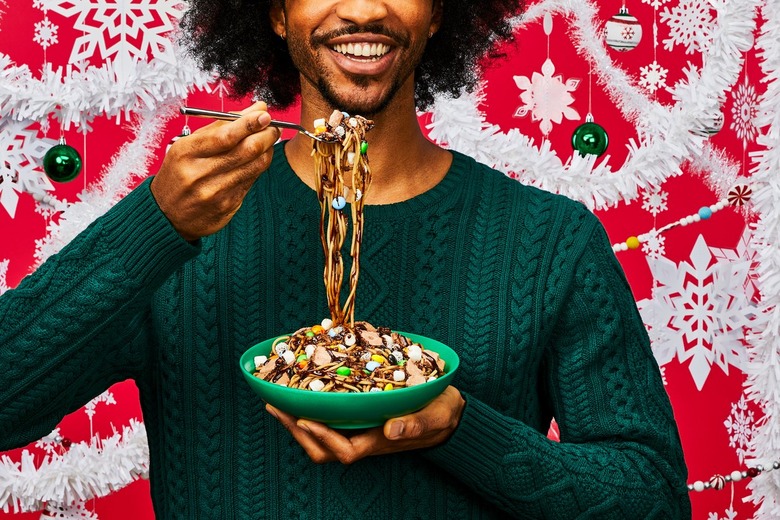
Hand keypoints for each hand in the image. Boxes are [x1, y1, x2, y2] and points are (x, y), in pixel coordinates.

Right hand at [151, 101, 281, 240]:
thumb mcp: (189, 146)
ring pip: (255, 166)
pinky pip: (252, 181)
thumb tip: (256, 109)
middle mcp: (200, 174)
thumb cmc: (179, 174)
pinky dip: (259, 166)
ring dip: (267, 150)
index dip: (250, 123)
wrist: (167, 215)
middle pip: (247, 150)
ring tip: (269, 139)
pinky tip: (258, 158)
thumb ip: (221, 126)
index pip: (226, 136)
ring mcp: (215, 193)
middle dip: (266, 135)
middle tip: (273, 127)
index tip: (265, 114)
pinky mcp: (227, 206)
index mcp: (186, 153)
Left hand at [266, 386, 465, 463]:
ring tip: (279, 399)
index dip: (322, 436)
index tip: (303, 418)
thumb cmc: (441, 414)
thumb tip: (392, 428)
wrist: (448, 414)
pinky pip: (329, 422)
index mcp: (380, 441)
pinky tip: (301, 393)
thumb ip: (415, 424)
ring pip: (322, 438)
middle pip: (323, 449)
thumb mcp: (434, 416)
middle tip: (276, 405)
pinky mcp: (360, 420)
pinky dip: (311, 410)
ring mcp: (360, 431)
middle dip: (297, 431)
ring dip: (298, 422)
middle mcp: (365, 439)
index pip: (344, 449)